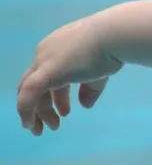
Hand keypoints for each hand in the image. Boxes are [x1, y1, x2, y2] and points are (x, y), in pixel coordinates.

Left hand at [17, 18, 122, 134]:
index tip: (66, 112)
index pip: (47, 76)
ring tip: (48, 128)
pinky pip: (28, 95)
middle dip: (43, 106)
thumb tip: (85, 105)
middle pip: (34, 84)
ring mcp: (43, 62)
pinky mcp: (46, 72)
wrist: (112, 36)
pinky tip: (30, 124)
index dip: (55, 96)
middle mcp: (45, 54)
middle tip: (55, 124)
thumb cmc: (110, 48)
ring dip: (37, 112)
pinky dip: (26, 111)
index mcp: (57, 49)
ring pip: (29, 91)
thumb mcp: (99, 72)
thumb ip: (89, 89)